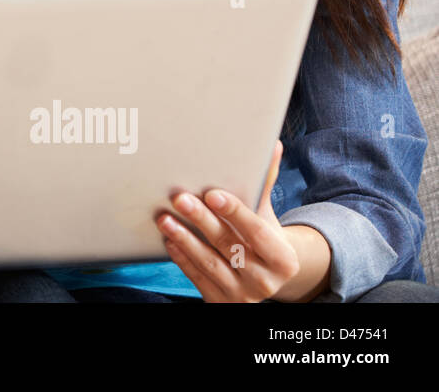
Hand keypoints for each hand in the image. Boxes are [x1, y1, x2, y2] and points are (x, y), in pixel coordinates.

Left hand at [157, 141, 301, 301]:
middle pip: (229, 245)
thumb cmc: (263, 238)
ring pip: (209, 264)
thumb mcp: (268, 216)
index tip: (213, 193)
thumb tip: (270, 144)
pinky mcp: (221, 303)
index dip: (234, 212)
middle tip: (179, 198)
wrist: (267, 279)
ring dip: (184, 240)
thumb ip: (263, 184)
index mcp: (282, 259)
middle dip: (202, 220)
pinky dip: (182, 259)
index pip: (256, 231)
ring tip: (164, 218)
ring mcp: (242, 295)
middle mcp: (265, 281)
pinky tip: (168, 240)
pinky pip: (198, 279)